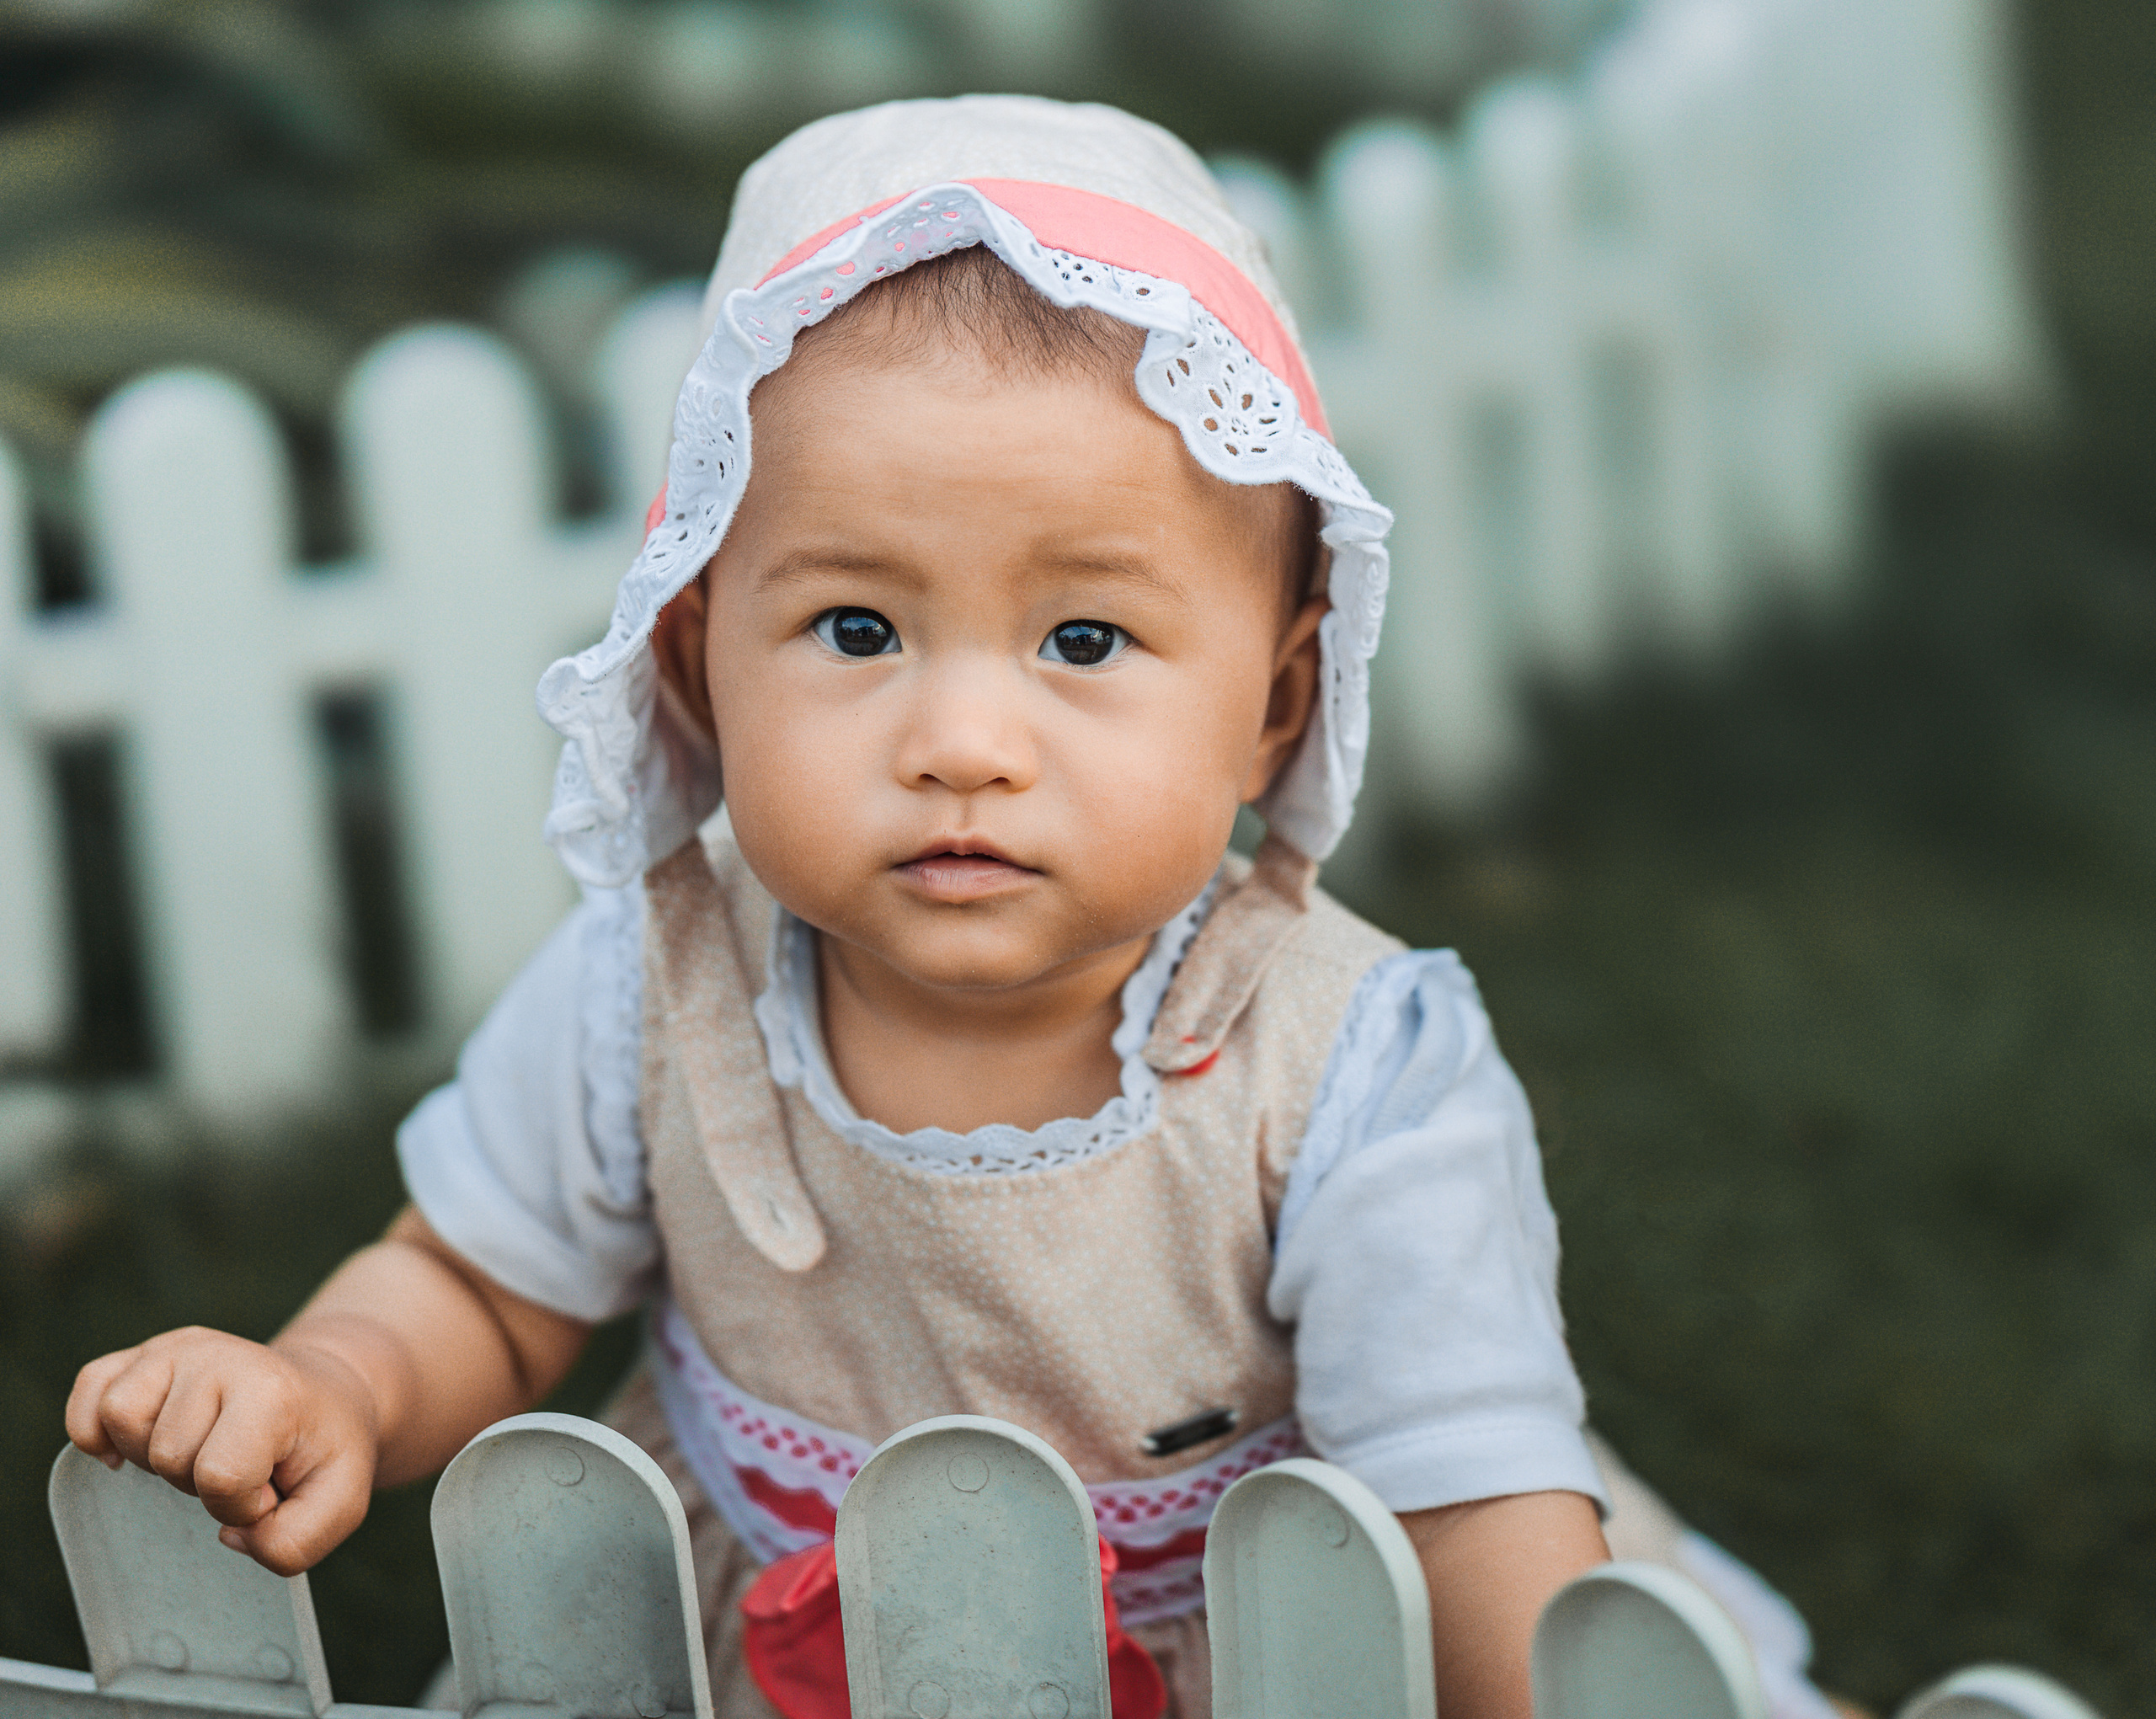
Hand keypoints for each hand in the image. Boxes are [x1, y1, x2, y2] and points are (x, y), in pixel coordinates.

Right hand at [65, 1326, 378, 1575]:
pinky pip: (88, 1393)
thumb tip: (227, 1534)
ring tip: (196, 1450)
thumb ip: (293, 1543)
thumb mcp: (340, 1504)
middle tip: (239, 1464)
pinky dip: (96, 1430)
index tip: (271, 1488)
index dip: (242, 1504)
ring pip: (120, 1419)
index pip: (221, 1475)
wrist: (323, 1396)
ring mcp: (176, 1349)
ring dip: (151, 1457)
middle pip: (166, 1453)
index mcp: (270, 1390)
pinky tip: (133, 1448)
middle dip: (198, 1483)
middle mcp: (218, 1356)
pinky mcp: (141, 1355)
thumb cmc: (322, 1453)